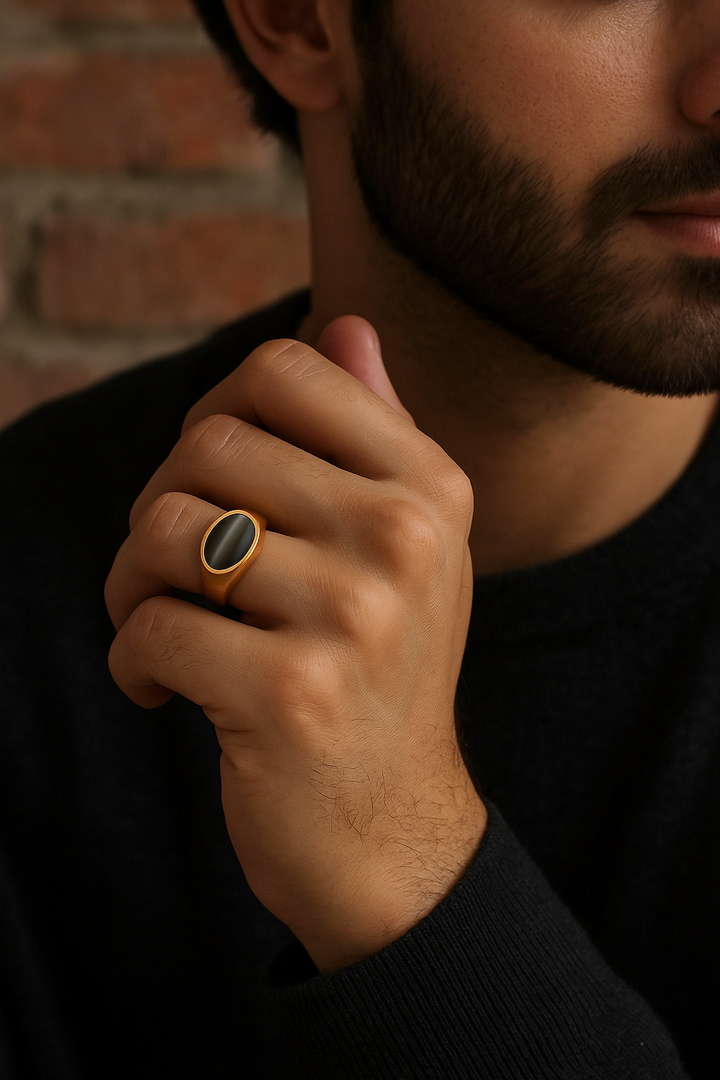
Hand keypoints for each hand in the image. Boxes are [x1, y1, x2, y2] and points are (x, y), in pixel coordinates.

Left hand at [105, 316, 485, 972]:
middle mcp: (405, 537)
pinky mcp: (290, 694)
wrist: (389, 829)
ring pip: (165, 531)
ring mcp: (354, 615)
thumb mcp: (403, 548)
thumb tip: (345, 323)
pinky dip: (131, 660)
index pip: (283, 368)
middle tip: (168, 572)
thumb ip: (374, 431)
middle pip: (206, 445)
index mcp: (430, 485)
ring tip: (157, 626)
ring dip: (130, 585)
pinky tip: (163, 692)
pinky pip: (149, 627)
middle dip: (159, 508)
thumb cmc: (378, 674)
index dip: (215, 414)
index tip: (212, 485)